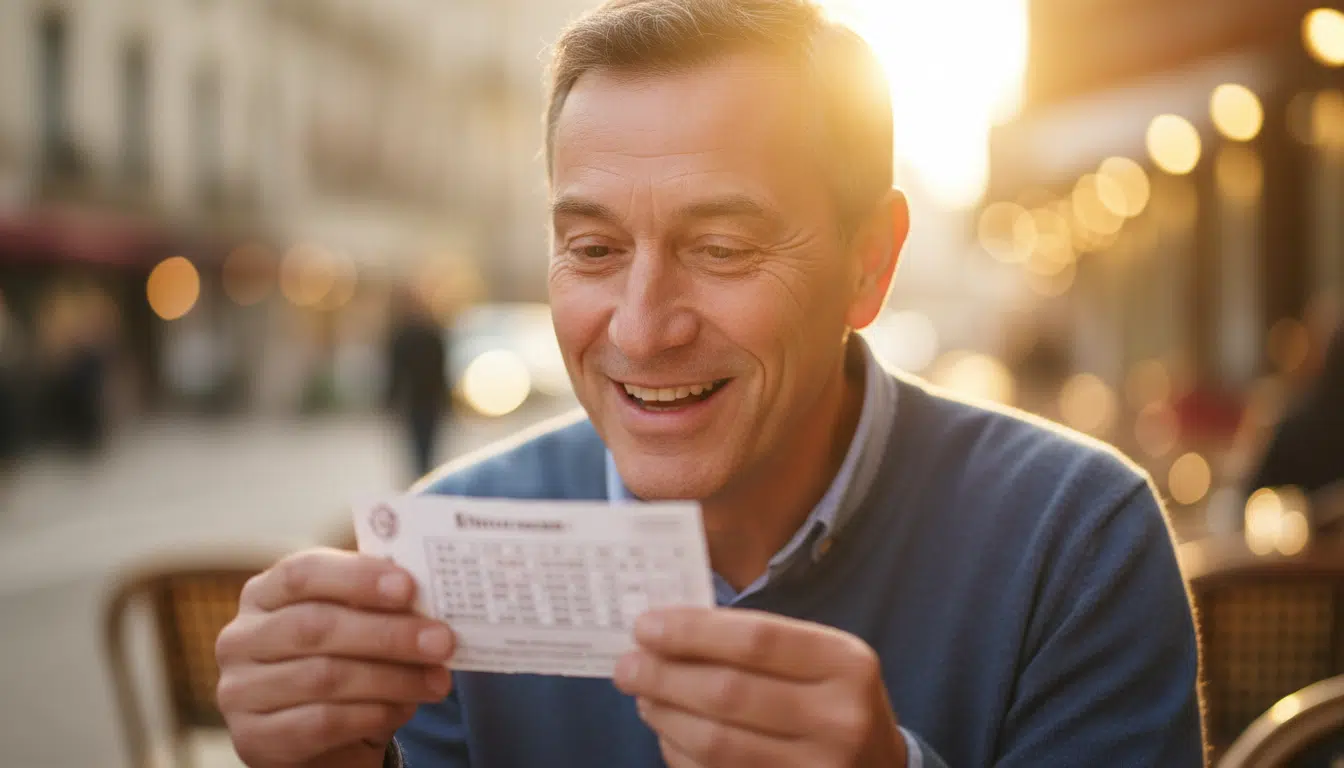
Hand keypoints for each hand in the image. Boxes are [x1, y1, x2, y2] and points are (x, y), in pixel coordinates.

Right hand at [215, 549, 456, 766]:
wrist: (319, 739)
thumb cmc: (342, 663)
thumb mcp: (355, 626)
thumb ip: (378, 606)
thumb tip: (431, 598)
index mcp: (265, 594)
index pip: (302, 573)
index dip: (356, 576)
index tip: (409, 586)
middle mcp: (242, 638)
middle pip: (316, 625)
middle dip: (388, 633)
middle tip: (441, 640)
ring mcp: (240, 690)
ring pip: (323, 676)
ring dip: (392, 678)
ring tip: (437, 680)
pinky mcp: (253, 738)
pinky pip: (320, 722)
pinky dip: (371, 713)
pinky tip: (404, 708)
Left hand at [614, 607, 906, 767]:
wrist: (877, 765)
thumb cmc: (832, 697)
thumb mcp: (818, 657)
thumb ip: (754, 642)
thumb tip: (665, 632)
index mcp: (845, 663)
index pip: (756, 640)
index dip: (692, 632)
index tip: (645, 626)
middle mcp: (839, 718)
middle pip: (729, 694)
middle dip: (664, 676)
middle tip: (627, 665)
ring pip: (717, 744)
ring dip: (665, 716)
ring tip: (642, 696)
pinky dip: (680, 753)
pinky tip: (667, 731)